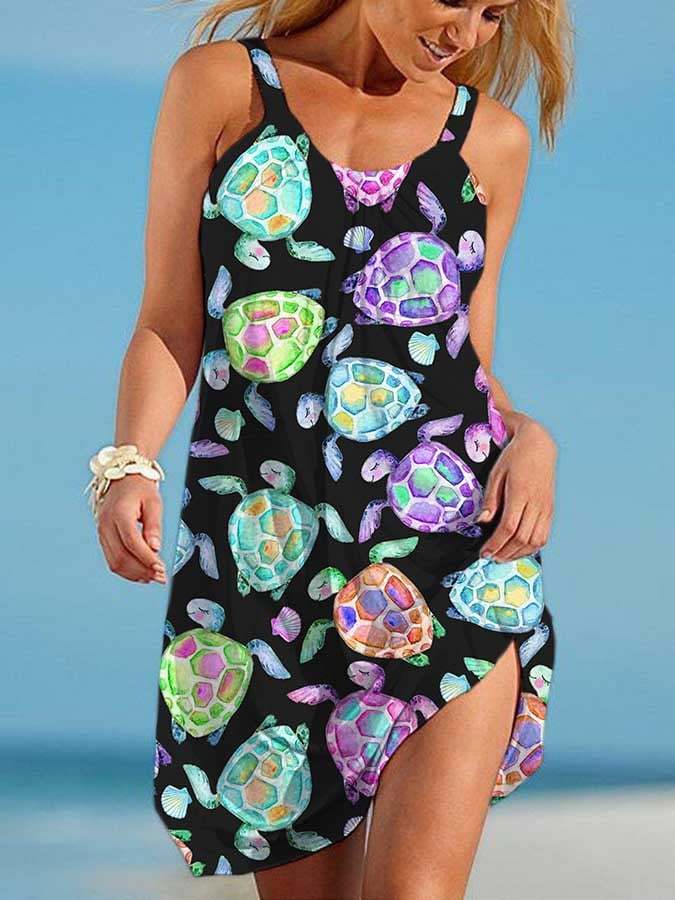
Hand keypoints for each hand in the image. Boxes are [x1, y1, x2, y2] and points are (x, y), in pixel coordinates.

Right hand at [96, 475, 166, 583]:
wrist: (122, 477)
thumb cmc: (140, 488)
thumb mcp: (154, 502)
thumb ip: (154, 525)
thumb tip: (155, 548)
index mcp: (119, 514)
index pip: (132, 542)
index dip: (147, 559)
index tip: (161, 569)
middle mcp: (106, 525)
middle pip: (121, 557)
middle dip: (142, 570)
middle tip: (160, 577)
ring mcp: (102, 532)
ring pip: (114, 562)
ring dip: (134, 574)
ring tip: (152, 577)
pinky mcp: (103, 538)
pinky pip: (112, 559)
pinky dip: (126, 570)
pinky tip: (141, 573)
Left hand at [476, 417, 556, 561]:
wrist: (539, 446)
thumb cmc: (514, 458)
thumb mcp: (496, 473)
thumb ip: (490, 499)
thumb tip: (482, 521)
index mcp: (520, 493)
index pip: (508, 527)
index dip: (495, 544)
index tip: (483, 552)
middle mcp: (536, 503)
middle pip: (521, 538)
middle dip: (504, 553)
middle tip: (489, 558)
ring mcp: (546, 508)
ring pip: (535, 541)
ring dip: (518, 554)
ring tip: (502, 557)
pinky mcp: (550, 510)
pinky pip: (544, 536)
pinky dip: (531, 548)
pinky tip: (518, 549)